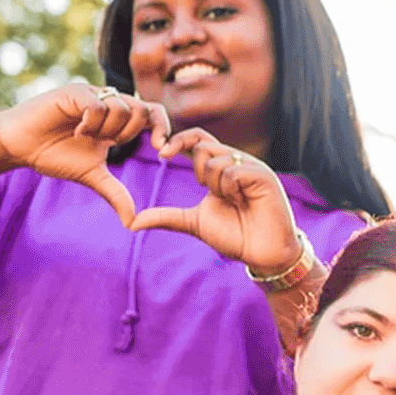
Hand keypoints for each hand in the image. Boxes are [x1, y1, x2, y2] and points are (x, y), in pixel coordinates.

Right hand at [0, 83, 169, 226]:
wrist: (20, 144)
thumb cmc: (54, 155)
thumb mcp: (91, 176)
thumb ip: (115, 193)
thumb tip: (133, 222)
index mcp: (117, 121)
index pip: (153, 114)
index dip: (164, 129)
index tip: (162, 153)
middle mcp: (108, 103)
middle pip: (143, 109)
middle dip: (131, 133)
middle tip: (110, 144)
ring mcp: (92, 95)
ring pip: (122, 107)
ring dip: (107, 129)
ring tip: (85, 136)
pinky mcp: (75, 91)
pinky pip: (98, 105)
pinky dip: (91, 123)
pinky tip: (78, 131)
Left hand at [133, 127, 305, 275]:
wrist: (261, 254)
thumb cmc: (234, 236)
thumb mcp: (194, 223)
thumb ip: (166, 217)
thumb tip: (132, 222)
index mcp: (220, 168)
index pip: (197, 140)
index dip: (178, 141)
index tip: (161, 154)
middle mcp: (236, 162)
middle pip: (202, 145)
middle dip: (198, 170)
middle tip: (212, 192)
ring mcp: (251, 167)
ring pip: (216, 158)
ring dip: (215, 185)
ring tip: (233, 201)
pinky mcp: (263, 175)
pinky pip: (233, 171)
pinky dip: (230, 188)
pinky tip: (241, 201)